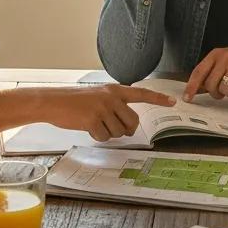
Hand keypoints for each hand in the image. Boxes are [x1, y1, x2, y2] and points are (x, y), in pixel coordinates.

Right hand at [39, 85, 176, 142]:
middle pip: (133, 122)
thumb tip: (127, 125)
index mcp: (115, 90)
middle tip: (112, 127)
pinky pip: (104, 137)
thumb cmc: (75, 101)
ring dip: (107, 133)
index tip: (174, 102)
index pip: (142, 94)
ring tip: (93, 122)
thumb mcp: (98, 96)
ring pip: (118, 132)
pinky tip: (86, 126)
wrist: (53, 102)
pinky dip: (96, 136)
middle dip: (125, 130)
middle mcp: (112, 98)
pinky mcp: (93, 120)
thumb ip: (114, 105)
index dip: (158, 99)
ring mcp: (103, 108)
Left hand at [185, 39, 227, 99]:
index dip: (191, 87)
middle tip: (223, 92)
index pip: (199, 72)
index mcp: (216, 54)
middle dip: (216, 93)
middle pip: (210, 85)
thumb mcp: (227, 59)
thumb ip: (213, 70)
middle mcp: (225, 58)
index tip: (187, 98)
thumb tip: (198, 88)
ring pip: (225, 90)